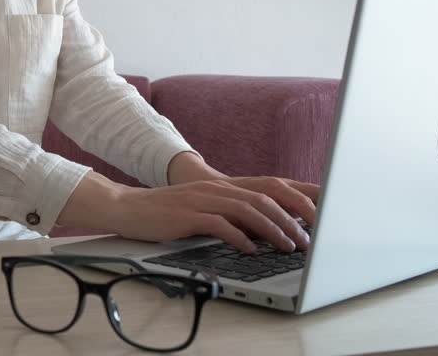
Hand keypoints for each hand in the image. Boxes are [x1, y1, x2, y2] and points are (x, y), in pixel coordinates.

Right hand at [111, 179, 312, 252]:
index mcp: (219, 187)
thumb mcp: (198, 210)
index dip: (292, 203)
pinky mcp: (186, 215)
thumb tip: (256, 233)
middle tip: (306, 240)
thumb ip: (225, 216)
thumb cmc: (161, 214)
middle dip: (289, 220)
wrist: (125, 207)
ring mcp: (199, 201)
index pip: (265, 190)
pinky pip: (219, 224)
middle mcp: (213, 189)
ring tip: (286, 246)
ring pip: (246, 210)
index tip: (312, 221)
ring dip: (271, 229)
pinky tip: (250, 249)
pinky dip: (239, 237)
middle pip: (262, 200)